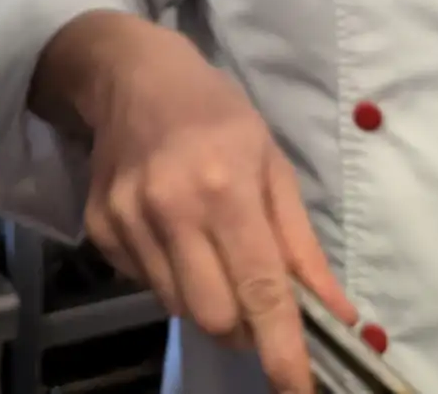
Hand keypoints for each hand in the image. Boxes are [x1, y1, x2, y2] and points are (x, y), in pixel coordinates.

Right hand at [37, 13, 354, 393]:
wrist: (132, 76)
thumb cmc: (217, 115)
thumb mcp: (273, 165)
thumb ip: (302, 246)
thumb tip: (338, 315)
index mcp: (225, 188)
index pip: (259, 287)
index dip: (280, 347)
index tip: (297, 387)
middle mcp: (171, 210)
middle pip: (212, 316)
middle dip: (242, 328)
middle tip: (255, 304)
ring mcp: (128, 222)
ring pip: (177, 307)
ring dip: (206, 301)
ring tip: (211, 252)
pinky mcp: (99, 230)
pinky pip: (144, 285)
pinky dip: (170, 278)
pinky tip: (173, 234)